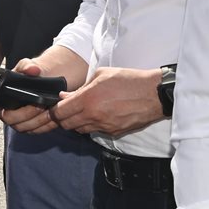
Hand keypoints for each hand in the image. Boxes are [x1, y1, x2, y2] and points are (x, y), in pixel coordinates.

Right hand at [4, 56, 86, 134]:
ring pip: (25, 127)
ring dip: (38, 120)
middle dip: (25, 114)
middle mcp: (6, 110)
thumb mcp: (28, 65)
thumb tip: (33, 70)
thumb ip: (27, 66)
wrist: (47, 79)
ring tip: (50, 109)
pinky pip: (36, 130)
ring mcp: (19, 120)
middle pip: (10, 120)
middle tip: (39, 105)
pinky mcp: (32, 126)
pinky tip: (55, 117)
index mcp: (0, 96)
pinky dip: (46, 125)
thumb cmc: (33, 73)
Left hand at [49, 66, 166, 137]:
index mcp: (87, 100)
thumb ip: (80, 88)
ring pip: (80, 130)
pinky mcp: (114, 132)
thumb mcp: (101, 75)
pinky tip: (98, 115)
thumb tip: (65, 97)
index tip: (55, 107)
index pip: (59, 113)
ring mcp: (104, 126)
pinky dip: (92, 125)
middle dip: (63, 118)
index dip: (54, 111)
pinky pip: (95, 131)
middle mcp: (93, 115)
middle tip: (66, 110)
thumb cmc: (128, 80)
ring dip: (77, 122)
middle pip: (66, 125)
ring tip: (83, 111)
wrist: (154, 93)